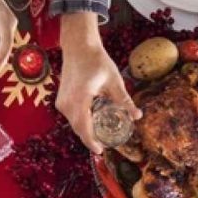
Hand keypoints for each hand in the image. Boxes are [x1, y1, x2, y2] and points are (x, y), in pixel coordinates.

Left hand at [0, 0, 15, 72]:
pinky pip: (9, 42)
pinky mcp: (10, 26)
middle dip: (0, 63)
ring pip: (10, 46)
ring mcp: (12, 24)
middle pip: (8, 48)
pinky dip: (3, 52)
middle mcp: (10, 22)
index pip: (5, 42)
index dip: (0, 56)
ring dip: (2, 59)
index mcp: (1, 18)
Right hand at [56, 13, 140, 153]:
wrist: (78, 46)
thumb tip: (137, 116)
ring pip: (74, 123)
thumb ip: (124, 100)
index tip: (101, 151)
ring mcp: (61, 102)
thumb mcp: (114, 81)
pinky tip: (93, 123)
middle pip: (78, 129)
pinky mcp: (60, 100)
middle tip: (105, 146)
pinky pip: (71, 117)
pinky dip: (81, 122)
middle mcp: (67, 103)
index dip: (92, 142)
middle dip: (90, 139)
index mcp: (80, 99)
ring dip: (86, 131)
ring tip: (100, 136)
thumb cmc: (96, 61)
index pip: (84, 128)